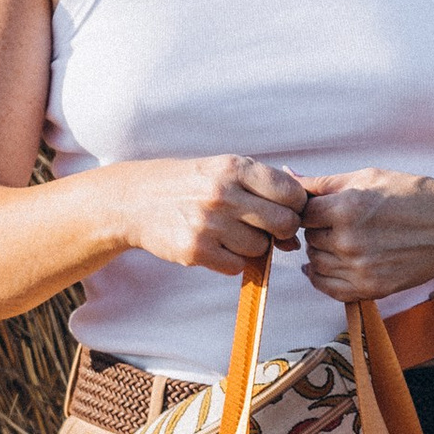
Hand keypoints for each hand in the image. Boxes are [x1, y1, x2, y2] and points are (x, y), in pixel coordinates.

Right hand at [120, 153, 307, 276]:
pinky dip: (232, 261)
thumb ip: (264, 190)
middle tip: (264, 227)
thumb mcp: (224, 169)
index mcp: (234, 167)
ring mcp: (208, 223)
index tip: (284, 209)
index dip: (295, 206)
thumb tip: (297, 229)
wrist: (136, 200)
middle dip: (281, 230)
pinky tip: (217, 246)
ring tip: (232, 233)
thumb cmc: (191, 184)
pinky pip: (237, 266)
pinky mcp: (195, 250)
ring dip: (253, 247)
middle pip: (284, 224)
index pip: (292, 193)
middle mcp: (222, 193)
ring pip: (261, 248)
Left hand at [298, 172, 433, 302]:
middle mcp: (350, 242)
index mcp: (347, 209)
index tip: (321, 207)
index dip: (310, 208)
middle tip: (336, 222)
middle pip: (309, 239)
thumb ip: (323, 182)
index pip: (302, 213)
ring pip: (316, 263)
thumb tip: (287, 174)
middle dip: (318, 230)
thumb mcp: (367, 177)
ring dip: (322, 252)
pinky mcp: (371, 289)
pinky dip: (323, 277)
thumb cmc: (412, 195)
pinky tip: (330, 264)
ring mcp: (360, 269)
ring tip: (342, 240)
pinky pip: (329, 288)